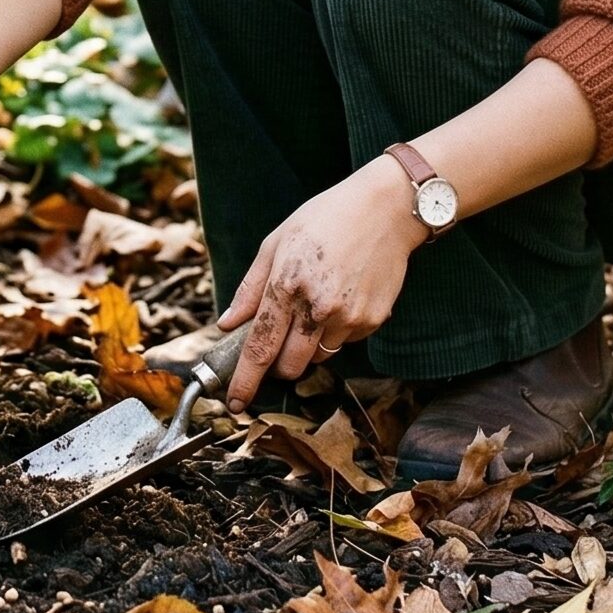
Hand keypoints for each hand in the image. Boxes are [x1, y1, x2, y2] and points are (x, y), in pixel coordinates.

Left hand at [215, 156, 426, 410]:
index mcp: (286, 284)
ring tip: (316, 302)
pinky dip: (335, 331)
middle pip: (289, 365)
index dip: (245, 381)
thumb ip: (249, 289)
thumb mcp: (276, 242)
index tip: (236, 403)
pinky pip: (344, 343)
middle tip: (279, 338)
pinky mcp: (372, 321)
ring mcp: (348, 317)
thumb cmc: (325, 218)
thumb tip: (227, 324)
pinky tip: (341, 296)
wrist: (386, 210)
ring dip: (308, 344)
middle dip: (278, 364)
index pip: (259, 347)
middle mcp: (317, 307)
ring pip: (317, 357)